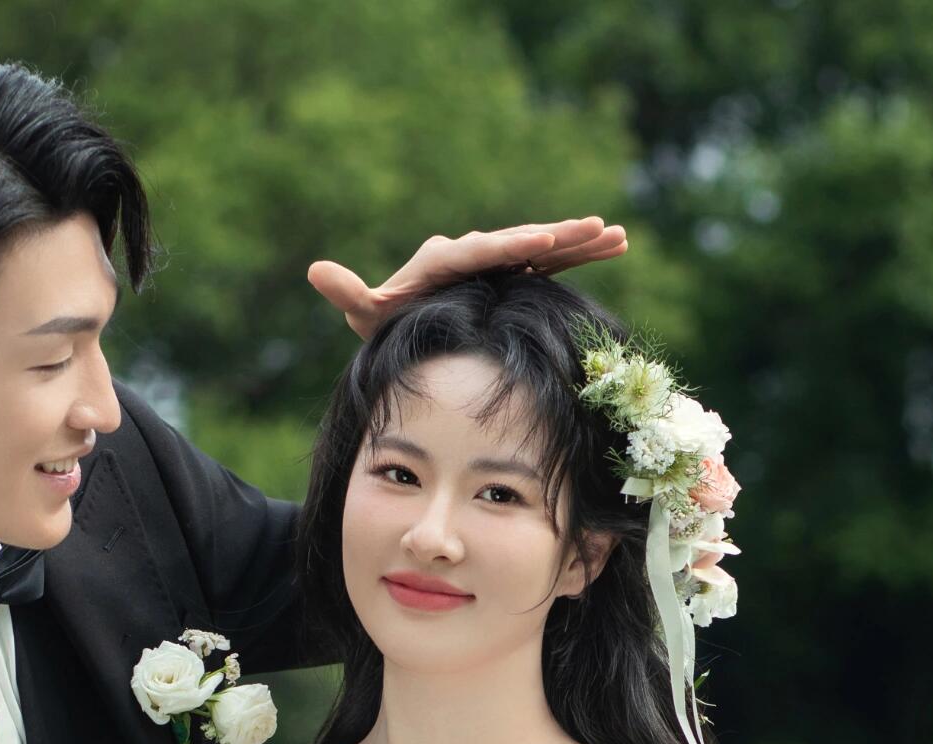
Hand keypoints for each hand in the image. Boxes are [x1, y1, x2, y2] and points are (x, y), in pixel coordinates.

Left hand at [309, 217, 628, 340]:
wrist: (407, 328)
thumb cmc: (389, 327)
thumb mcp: (370, 317)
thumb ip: (351, 295)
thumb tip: (315, 269)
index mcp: (444, 259)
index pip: (481, 250)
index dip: (510, 245)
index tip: (539, 240)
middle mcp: (475, 252)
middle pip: (519, 241)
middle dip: (557, 234)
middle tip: (592, 226)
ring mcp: (499, 262)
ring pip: (543, 247)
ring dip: (580, 242)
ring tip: (616, 234)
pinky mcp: (516, 272)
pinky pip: (552, 260)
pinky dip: (581, 254)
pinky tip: (615, 246)